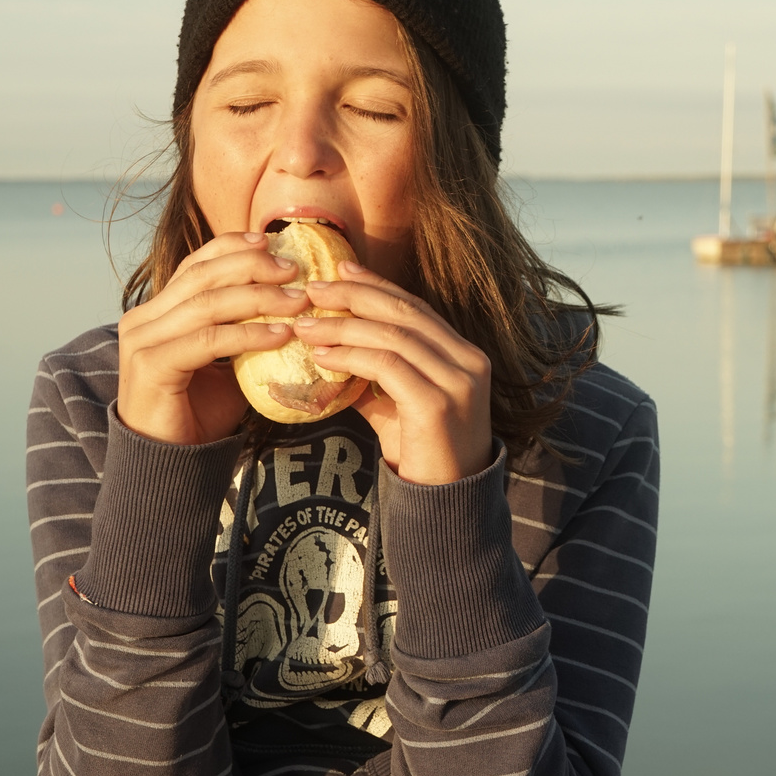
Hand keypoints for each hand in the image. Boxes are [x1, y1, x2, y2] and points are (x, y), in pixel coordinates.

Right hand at [116, 232, 310, 445]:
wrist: (169, 465)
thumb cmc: (198, 414)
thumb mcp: (226, 363)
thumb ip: (246, 332)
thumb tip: (292, 307)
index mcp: (157, 311)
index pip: (196, 265)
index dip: (233, 248)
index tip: (271, 241)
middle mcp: (143, 319)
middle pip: (202, 276)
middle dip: (252, 266)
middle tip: (295, 270)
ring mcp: (143, 340)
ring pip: (207, 304)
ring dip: (259, 299)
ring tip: (298, 301)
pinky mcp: (151, 365)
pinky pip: (208, 341)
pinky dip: (249, 334)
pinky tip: (281, 335)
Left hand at [295, 263, 491, 484]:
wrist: (446, 504)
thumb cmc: (422, 452)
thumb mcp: (398, 403)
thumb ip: (373, 373)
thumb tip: (327, 346)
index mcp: (464, 355)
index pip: (416, 308)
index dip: (376, 286)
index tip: (339, 270)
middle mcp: (469, 361)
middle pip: (405, 313)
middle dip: (355, 296)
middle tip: (312, 289)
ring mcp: (458, 382)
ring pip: (394, 336)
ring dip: (343, 326)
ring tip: (305, 325)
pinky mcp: (437, 404)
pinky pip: (387, 366)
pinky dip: (350, 355)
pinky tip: (322, 356)